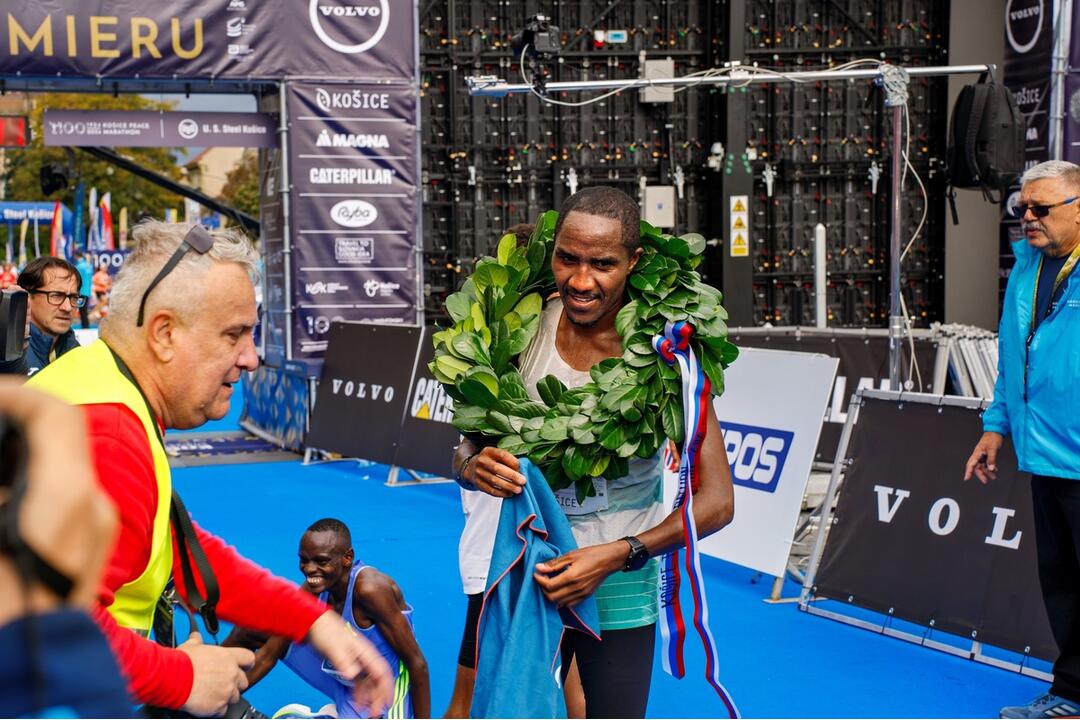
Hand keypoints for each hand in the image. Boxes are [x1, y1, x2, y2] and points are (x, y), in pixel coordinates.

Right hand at [0, 381, 116, 615]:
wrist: (35, 680)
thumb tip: (5, 453)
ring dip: (25, 459)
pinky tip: (7, 501)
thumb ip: (4, 482)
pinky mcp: (87, 555)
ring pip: (63, 471)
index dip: (16, 395)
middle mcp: (94, 508)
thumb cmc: (4, 605)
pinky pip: (66, 502)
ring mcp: (96, 534)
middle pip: (60, 440)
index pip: (54, 415)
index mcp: (69, 496)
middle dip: (18, 427)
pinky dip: (36, 488)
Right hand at [178, 630, 253, 716]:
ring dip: (226, 696)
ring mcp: (227, 691)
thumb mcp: (190, 646)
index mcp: (228, 657)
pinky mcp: (219, 706)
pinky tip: (206, 704)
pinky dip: (216, 709)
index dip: (246, 664)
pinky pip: (223, 710)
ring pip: (235, 697)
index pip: (249, 659)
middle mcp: (231, 674)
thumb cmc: (181, 662)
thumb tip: (196, 636)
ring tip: (212, 694)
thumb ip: (197, 641)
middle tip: (221, 684)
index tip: (243, 667)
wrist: (171, 678)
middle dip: (234, 683)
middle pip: (243, 681)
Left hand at [306, 611, 393, 716]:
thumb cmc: (326, 631)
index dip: (387, 688)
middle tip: (375, 713)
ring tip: (368, 712)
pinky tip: (358, 702)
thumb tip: (353, 675)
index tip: (387, 702)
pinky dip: (360, 694)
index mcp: (366, 652)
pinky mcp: (350, 665)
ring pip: (370, 683)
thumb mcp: (334, 647)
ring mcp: (358, 661)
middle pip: (378, 680)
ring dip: (370, 698)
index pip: (382, 672)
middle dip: (379, 697)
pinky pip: (359, 682)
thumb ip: (344, 661)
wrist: (314, 623)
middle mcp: (365, 657)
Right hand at [468, 447, 525, 497]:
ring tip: (518, 490)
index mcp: (488, 451)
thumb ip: (507, 459)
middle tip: (523, 481)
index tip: (522, 468)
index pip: (502, 455)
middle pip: (497, 468)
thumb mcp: (496, 455)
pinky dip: (501, 493)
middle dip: (512, 476)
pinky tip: (509, 494)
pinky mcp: (477, 483)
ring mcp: (478, 472)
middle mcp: (481, 461)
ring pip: (494, 481)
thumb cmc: (491, 461)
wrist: (471, 467)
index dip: (512, 461)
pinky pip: (490, 490)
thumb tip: (523, 469)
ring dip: (508, 486)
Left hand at [533, 542, 627, 607]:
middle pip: (552, 597)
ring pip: (559, 603)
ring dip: (551, 595)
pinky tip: (560, 591)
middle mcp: (576, 588)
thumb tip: (539, 567)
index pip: (549, 585)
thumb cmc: (591, 554)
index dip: (539, 580)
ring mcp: (582, 594)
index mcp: (572, 576)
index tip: (536, 573)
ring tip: (550, 584)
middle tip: (542, 579)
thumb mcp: (571, 555)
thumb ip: (554, 564)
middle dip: (543, 589)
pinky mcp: (586, 596)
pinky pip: (569, 604)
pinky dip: (561, 600)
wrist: (610, 560)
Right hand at [964, 431, 1003, 483]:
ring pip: (982, 466)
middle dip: (981, 474)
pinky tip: (995, 470)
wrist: (995, 431)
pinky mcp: (986, 454)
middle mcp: (978, 455)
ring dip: (987, 472)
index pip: (971, 464)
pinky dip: (990, 467)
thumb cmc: (992, 438)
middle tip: (985, 481)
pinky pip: (987, 463)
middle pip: (976, 467)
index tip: (967, 478)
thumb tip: (991, 468)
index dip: (968, 472)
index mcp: (977, 453)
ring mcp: (982, 455)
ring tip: (993, 477)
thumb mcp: (992, 449)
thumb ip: (992, 459)